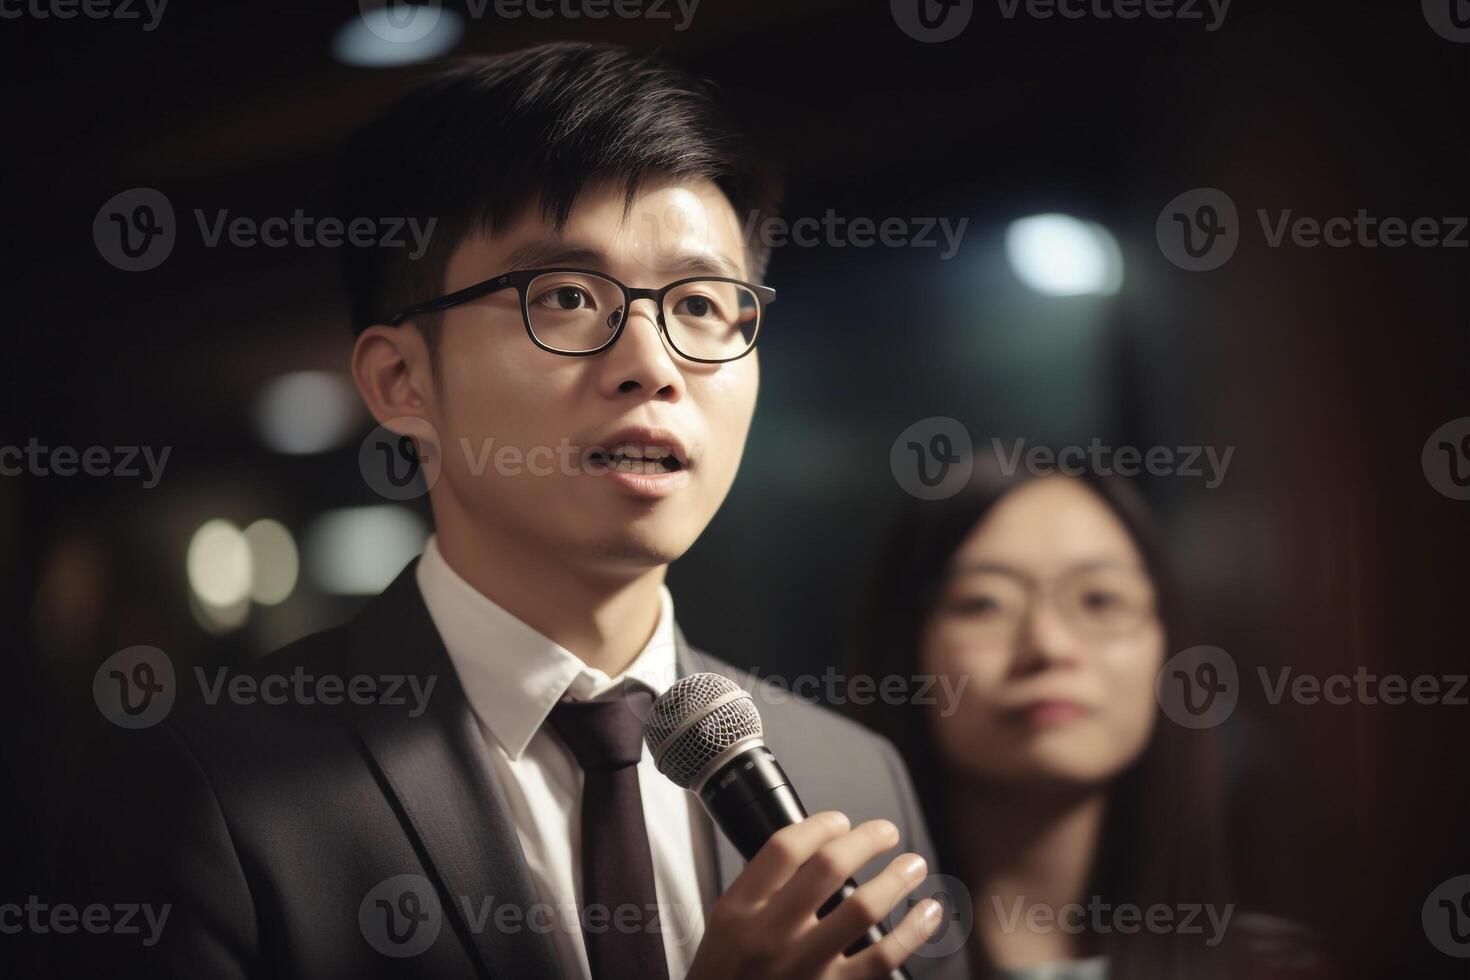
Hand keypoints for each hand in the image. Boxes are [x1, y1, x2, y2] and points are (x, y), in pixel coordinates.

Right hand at [687, 811, 941, 979]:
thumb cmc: (729, 978)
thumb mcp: (724, 928)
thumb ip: (760, 892)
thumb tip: (816, 851)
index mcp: (738, 912)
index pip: (784, 848)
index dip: (821, 825)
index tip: (840, 821)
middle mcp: (769, 937)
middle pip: (828, 867)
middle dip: (867, 840)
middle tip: (886, 832)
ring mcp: (803, 968)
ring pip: (863, 908)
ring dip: (897, 879)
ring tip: (913, 866)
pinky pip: (884, 957)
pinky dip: (913, 931)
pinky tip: (927, 913)